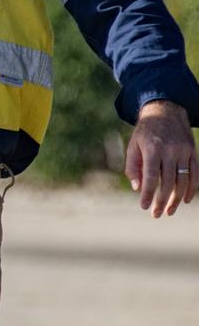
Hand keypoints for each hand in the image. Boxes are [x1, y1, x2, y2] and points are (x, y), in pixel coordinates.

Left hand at [125, 99, 196, 216]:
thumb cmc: (145, 132)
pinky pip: (195, 174)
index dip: (148, 194)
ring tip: (169, 211)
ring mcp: (184, 152)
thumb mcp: (133, 145)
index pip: (151, 177)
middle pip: (169, 182)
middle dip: (162, 201)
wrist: (165, 111)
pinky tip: (185, 200)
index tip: (144, 207)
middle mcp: (170, 151)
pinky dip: (192, 189)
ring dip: (177, 199)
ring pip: (183, 181)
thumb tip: (138, 188)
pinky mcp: (193, 152)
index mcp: (152, 149)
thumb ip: (133, 166)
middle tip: (157, 214)